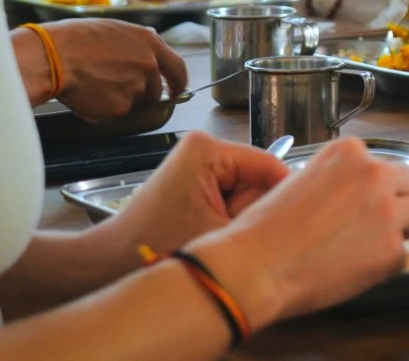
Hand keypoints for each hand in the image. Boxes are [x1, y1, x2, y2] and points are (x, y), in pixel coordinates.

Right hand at [33, 19, 188, 119]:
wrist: (52, 57)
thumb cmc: (75, 39)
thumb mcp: (115, 30)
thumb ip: (137, 44)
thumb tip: (147, 53)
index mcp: (151, 43)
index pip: (178, 68)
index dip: (178, 83)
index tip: (176, 90)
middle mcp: (149, 65)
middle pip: (155, 91)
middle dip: (141, 94)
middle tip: (115, 88)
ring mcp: (136, 87)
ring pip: (133, 102)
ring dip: (118, 100)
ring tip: (93, 85)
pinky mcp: (119, 107)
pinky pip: (113, 114)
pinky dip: (101, 110)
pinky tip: (85, 95)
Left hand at [94, 131, 289, 266]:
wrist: (105, 263)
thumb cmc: (154, 248)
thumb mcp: (221, 234)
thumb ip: (264, 219)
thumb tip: (303, 212)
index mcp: (210, 149)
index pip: (270, 166)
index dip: (284, 198)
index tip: (290, 227)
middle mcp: (204, 145)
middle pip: (257, 177)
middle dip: (252, 210)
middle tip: (228, 236)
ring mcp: (197, 160)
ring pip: (245, 189)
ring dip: (238, 216)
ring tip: (213, 237)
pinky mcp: (192, 176)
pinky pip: (228, 194)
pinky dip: (225, 216)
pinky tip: (209, 233)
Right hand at [186, 138, 408, 325]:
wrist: (255, 267)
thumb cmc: (265, 228)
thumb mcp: (302, 181)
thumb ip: (339, 179)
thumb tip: (358, 192)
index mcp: (350, 152)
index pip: (387, 165)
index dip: (379, 187)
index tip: (364, 204)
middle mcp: (375, 173)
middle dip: (405, 201)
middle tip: (381, 224)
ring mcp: (388, 211)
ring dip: (406, 228)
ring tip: (373, 245)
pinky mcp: (393, 249)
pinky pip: (404, 253)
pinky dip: (386, 263)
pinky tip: (356, 268)